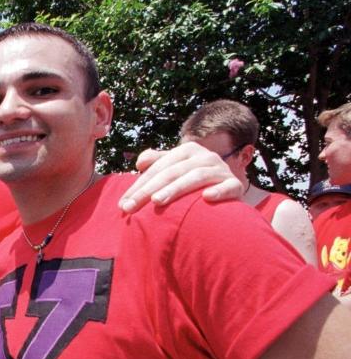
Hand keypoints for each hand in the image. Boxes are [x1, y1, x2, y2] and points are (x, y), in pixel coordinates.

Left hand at [118, 142, 243, 212]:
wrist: (227, 192)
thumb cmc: (192, 183)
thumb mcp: (174, 170)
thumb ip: (157, 163)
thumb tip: (140, 163)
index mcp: (187, 150)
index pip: (158, 168)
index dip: (138, 186)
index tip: (122, 204)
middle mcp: (205, 156)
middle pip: (172, 172)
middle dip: (148, 190)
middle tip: (131, 207)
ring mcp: (221, 170)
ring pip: (196, 177)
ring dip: (176, 189)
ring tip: (157, 202)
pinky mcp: (236, 185)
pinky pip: (229, 186)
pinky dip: (219, 191)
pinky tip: (206, 198)